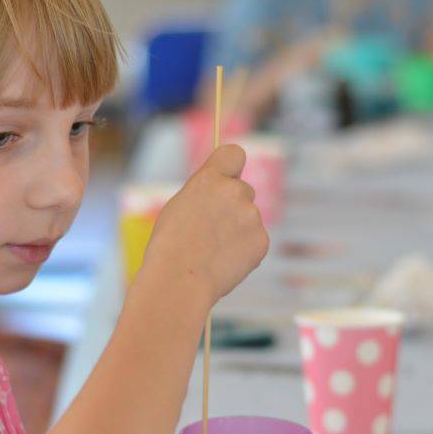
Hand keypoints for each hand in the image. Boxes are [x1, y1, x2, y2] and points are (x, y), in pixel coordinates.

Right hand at [140, 144, 268, 303]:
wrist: (180, 280)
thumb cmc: (170, 246)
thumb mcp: (180, 205)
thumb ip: (206, 192)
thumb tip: (221, 189)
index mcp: (210, 179)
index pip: (235, 153)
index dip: (232, 167)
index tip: (228, 178)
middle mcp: (235, 191)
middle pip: (244, 191)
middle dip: (233, 207)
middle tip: (210, 231)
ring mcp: (251, 216)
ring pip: (249, 218)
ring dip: (238, 231)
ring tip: (213, 251)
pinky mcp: (262, 240)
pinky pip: (256, 240)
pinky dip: (245, 250)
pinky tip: (224, 262)